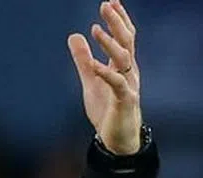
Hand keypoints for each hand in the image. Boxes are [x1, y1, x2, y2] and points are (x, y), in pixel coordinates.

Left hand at [68, 0, 141, 154]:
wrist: (117, 139)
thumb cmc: (108, 110)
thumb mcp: (91, 80)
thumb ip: (83, 59)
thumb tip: (74, 35)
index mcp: (122, 65)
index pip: (124, 36)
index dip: (119, 18)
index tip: (111, 1)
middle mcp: (129, 71)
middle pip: (126, 41)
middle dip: (116, 22)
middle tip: (105, 5)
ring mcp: (129, 85)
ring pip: (123, 59)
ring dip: (109, 43)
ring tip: (95, 29)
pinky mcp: (125, 100)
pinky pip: (116, 84)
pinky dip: (105, 73)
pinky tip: (94, 65)